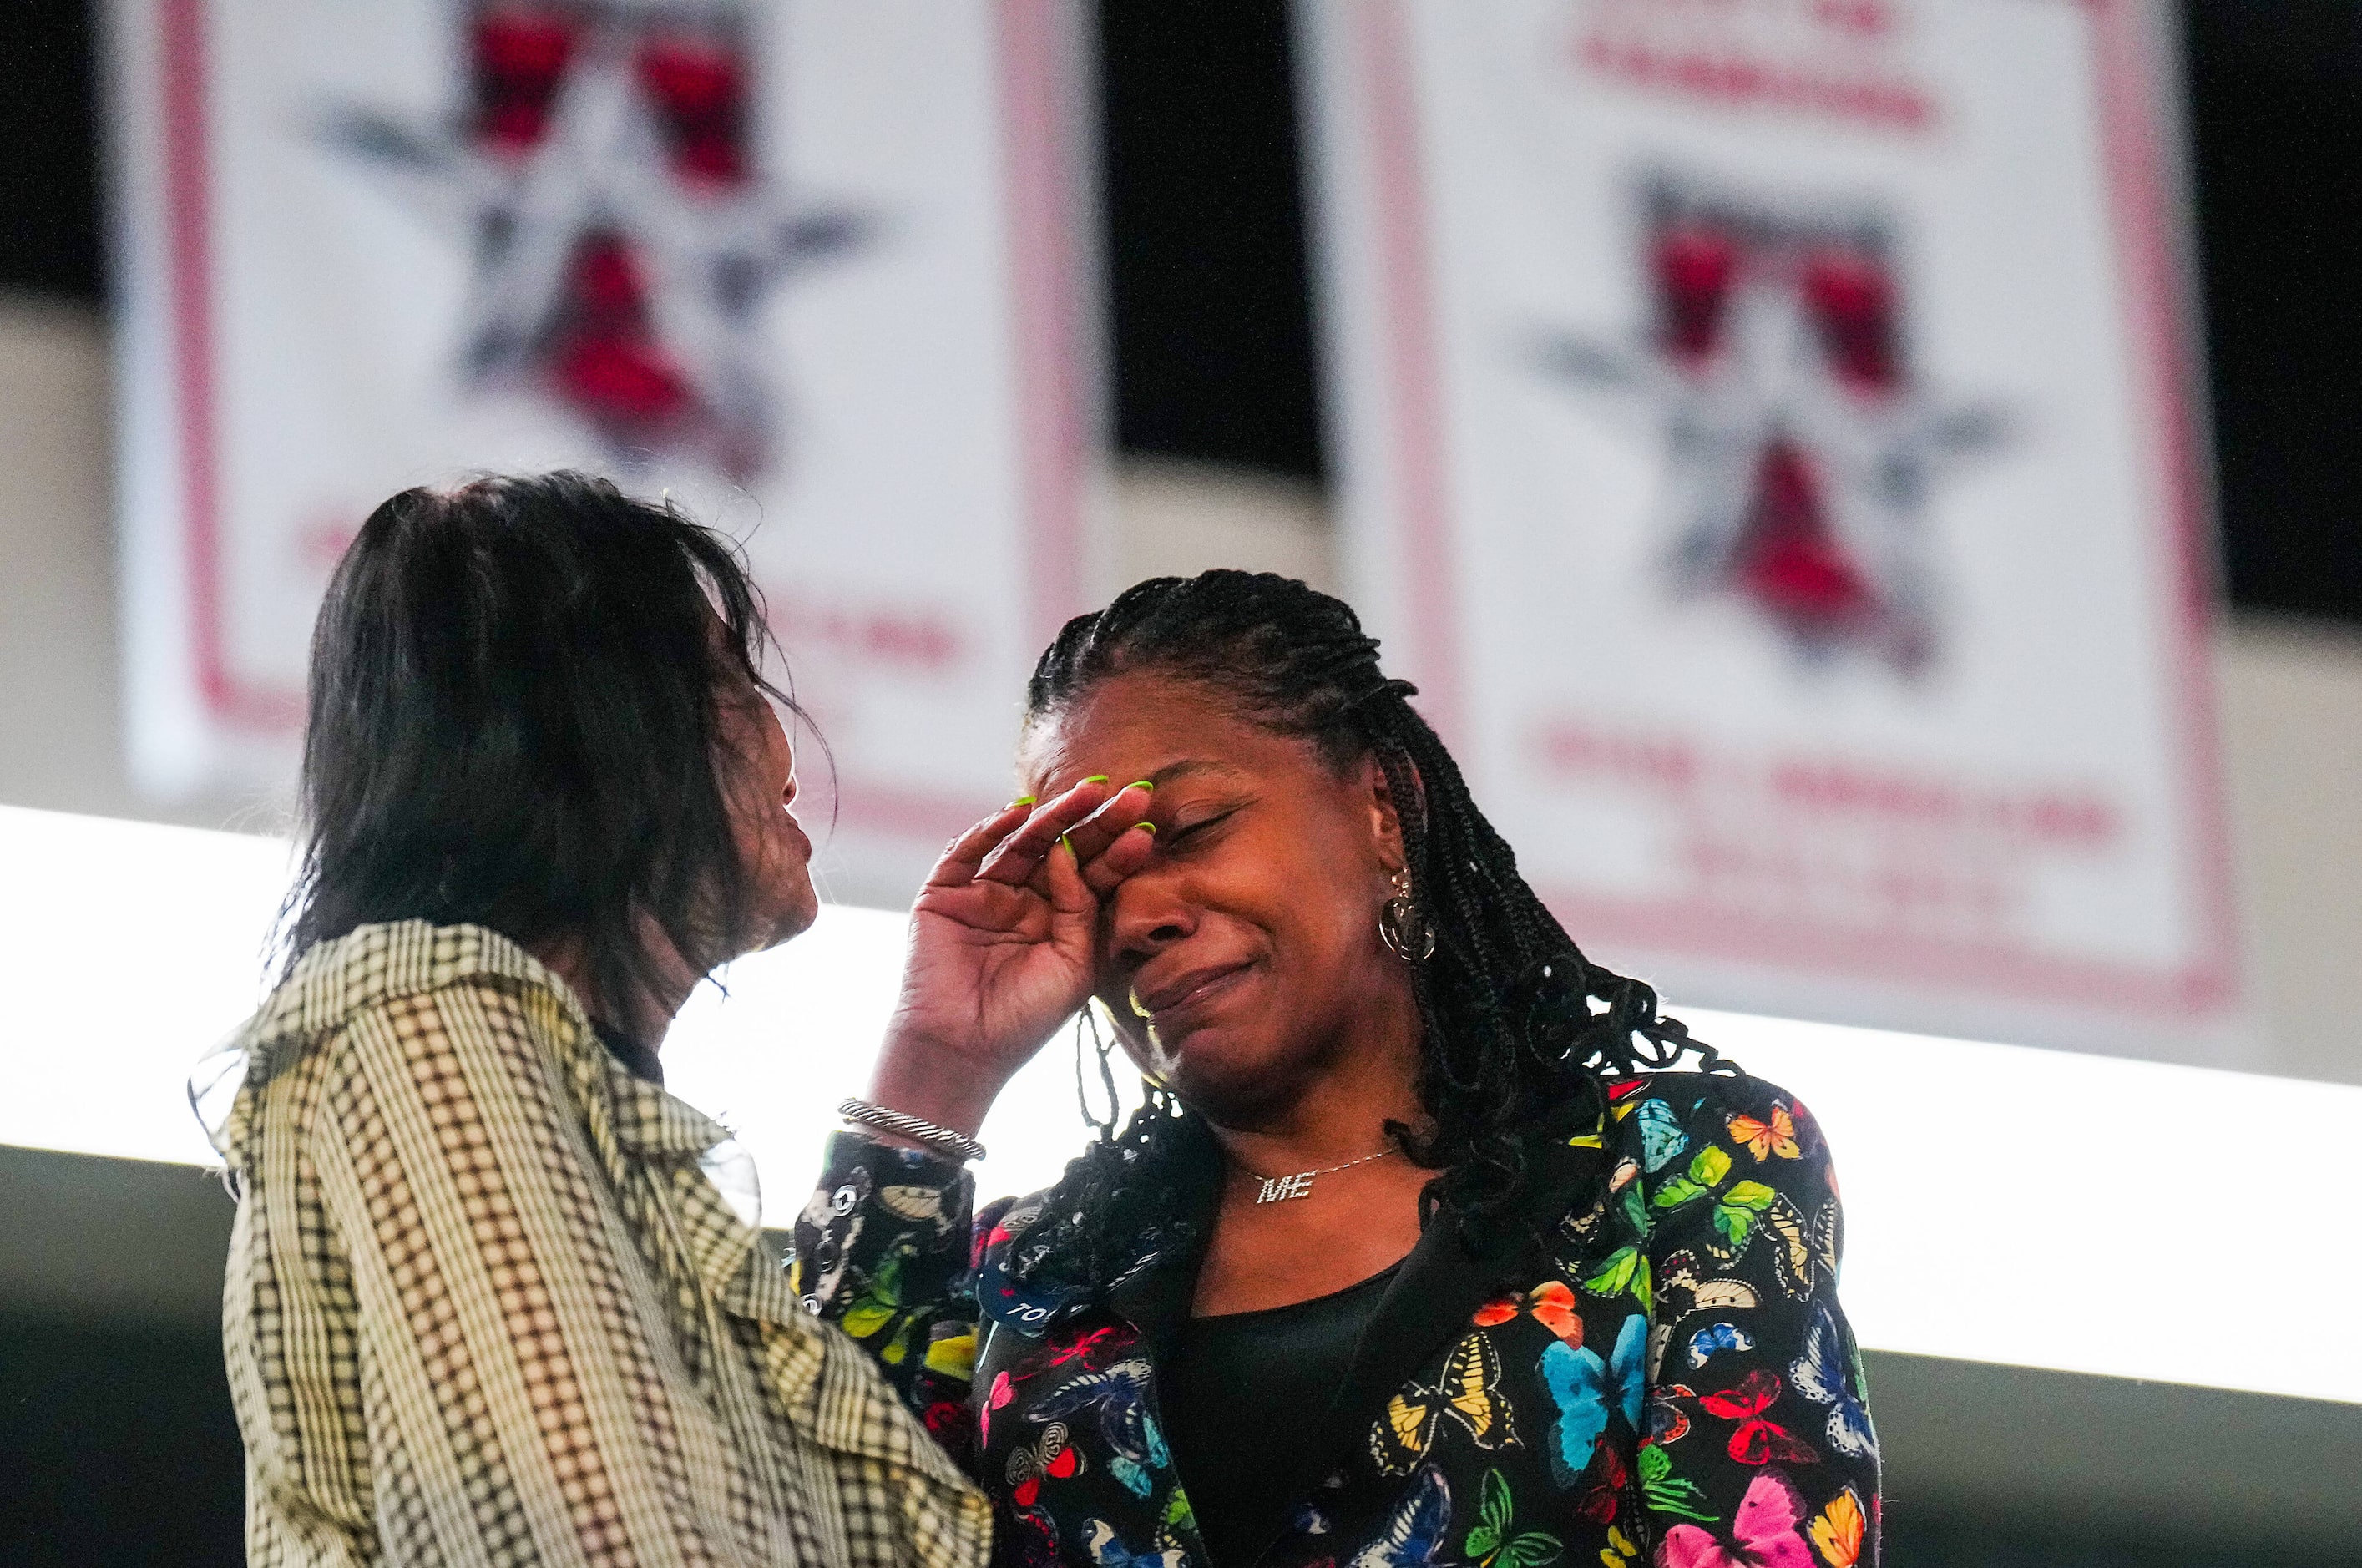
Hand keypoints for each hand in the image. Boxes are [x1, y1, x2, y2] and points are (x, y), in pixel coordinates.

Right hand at [869, 778, 1155, 1136]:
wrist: (963, 1053)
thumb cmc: (1025, 1018)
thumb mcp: (1075, 963)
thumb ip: (1080, 907)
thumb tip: (1067, 852)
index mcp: (1059, 919)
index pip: (1094, 874)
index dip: (1119, 850)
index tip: (1149, 825)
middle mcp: (1024, 900)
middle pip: (1063, 849)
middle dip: (1096, 822)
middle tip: (1131, 794)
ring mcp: (984, 894)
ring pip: (1021, 843)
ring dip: (1053, 817)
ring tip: (1087, 794)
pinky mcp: (944, 895)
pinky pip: (966, 852)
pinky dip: (989, 830)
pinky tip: (1019, 812)